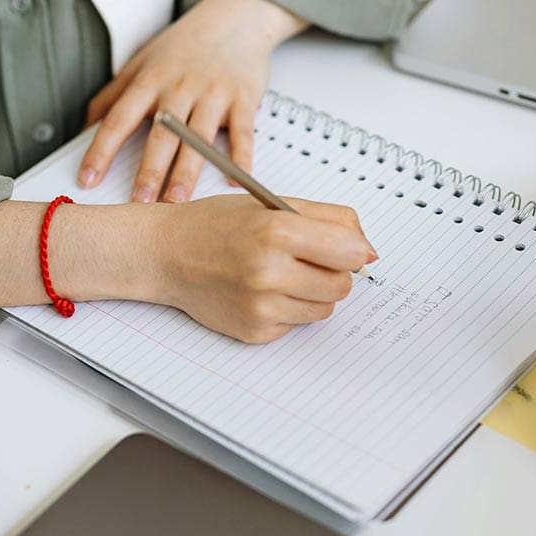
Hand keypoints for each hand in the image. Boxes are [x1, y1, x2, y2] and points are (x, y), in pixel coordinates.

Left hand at [78, 0, 308, 203]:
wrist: (233, 18)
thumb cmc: (184, 46)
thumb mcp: (140, 63)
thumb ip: (112, 96)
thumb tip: (84, 128)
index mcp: (150, 81)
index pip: (119, 120)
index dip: (101, 150)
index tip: (88, 178)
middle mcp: (180, 87)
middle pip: (162, 134)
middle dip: (150, 169)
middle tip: (140, 200)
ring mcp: (213, 93)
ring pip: (198, 138)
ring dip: (188, 171)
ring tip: (178, 199)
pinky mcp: (243, 99)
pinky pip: (242, 133)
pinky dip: (240, 157)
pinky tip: (233, 181)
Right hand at [150, 195, 377, 343]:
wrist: (167, 254)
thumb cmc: (218, 225)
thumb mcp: (272, 204)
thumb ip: (328, 219)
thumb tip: (368, 251)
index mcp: (277, 230)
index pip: (351, 252)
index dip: (350, 249)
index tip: (339, 247)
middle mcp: (269, 271)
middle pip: (343, 286)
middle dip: (331, 272)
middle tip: (302, 259)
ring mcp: (261, 305)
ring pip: (325, 309)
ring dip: (312, 293)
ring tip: (279, 274)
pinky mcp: (255, 331)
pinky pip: (298, 325)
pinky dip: (288, 309)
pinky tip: (260, 292)